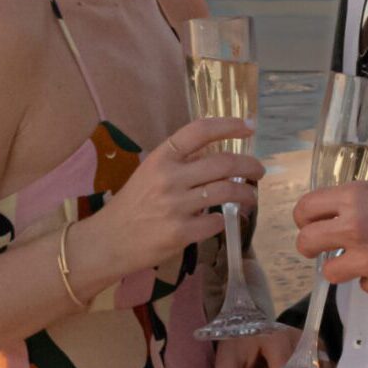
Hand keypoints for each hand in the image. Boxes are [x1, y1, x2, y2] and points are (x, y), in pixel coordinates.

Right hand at [83, 116, 261, 285]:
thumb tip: (217, 158)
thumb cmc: (132, 206)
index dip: (228, 125)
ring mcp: (175, 206)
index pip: (199, 131)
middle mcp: (169, 178)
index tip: (249, 126)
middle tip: (258, 171)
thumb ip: (180, 164)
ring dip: (246, 194)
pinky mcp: (180, 233)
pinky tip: (218, 220)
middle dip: (249, 165)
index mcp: (161, 158)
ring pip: (226, 192)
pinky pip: (216, 222)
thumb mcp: (149, 174)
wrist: (108, 241)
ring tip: (250, 197)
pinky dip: (222, 220)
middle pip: (223, 163)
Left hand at [292, 177, 367, 297]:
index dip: (305, 219)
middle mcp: (355, 229)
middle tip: (325, 247)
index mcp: (356, 198)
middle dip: (312, 246)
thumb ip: (360, 203)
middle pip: (306, 243)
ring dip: (342, 267)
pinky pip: (365, 285)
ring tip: (366, 260)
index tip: (312, 224)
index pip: (305, 210)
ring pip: (329, 272)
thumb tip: (338, 218)